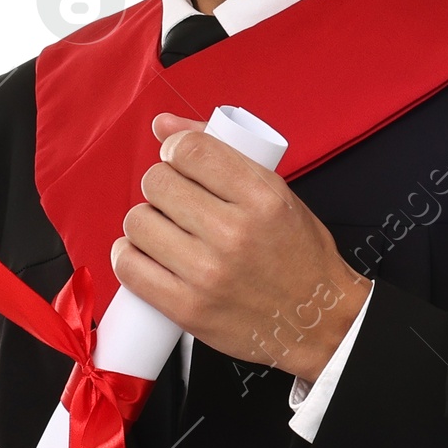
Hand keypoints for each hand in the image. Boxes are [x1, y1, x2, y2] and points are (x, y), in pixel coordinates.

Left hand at [113, 114, 370, 378]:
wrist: (318, 322)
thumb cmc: (299, 255)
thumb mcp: (276, 194)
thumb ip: (220, 153)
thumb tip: (162, 125)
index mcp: (262, 197)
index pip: (191, 151)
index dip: (175, 150)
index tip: (180, 162)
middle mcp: (234, 233)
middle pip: (157, 183)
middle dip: (161, 186)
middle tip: (176, 201)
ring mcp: (208, 273)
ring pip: (137, 223)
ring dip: (145, 222)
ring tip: (164, 230)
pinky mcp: (188, 309)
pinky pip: (129, 268)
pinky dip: (129, 256)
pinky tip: (145, 254)